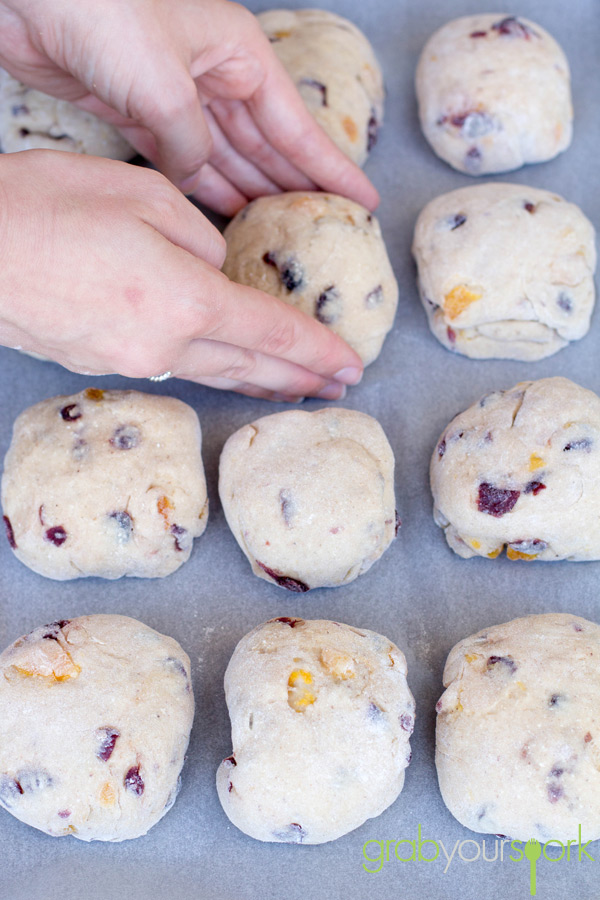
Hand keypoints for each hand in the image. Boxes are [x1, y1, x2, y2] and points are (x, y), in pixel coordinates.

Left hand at [0, 0, 378, 214]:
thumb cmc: (102, 11)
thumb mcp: (164, 85)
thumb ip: (192, 144)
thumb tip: (201, 179)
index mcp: (236, 53)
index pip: (294, 122)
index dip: (328, 167)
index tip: (361, 200)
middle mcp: (211, 73)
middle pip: (264, 143)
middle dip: (292, 186)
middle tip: (323, 229)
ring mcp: (174, 93)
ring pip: (225, 154)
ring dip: (250, 192)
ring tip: (279, 232)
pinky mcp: (136, 111)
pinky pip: (182, 158)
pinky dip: (201, 186)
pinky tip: (225, 213)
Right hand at [0, 152, 362, 399]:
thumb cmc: (48, 207)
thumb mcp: (143, 196)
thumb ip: (200, 239)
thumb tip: (217, 269)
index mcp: (185, 301)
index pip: (272, 334)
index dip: (316, 351)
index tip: (349, 365)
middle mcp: (164, 344)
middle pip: (249, 368)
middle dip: (298, 379)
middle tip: (336, 388)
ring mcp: (130, 360)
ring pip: (212, 373)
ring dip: (257, 382)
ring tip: (293, 388)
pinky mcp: (102, 362)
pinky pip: (172, 367)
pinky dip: (210, 369)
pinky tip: (222, 369)